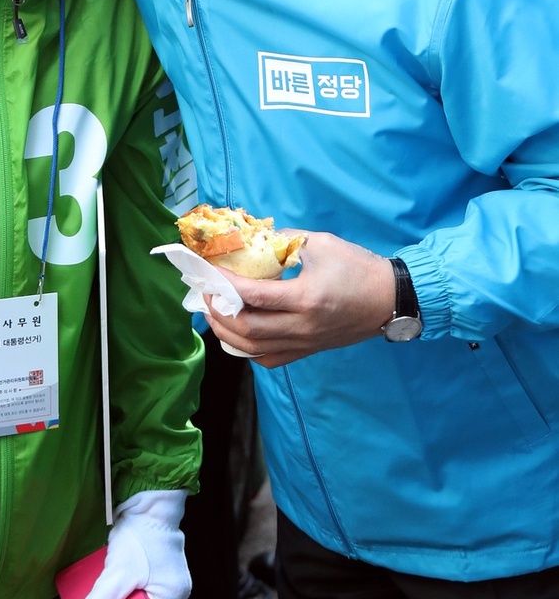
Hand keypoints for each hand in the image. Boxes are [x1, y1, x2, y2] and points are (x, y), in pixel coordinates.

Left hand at [76, 489, 189, 598]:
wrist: (149, 502)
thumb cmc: (144, 534)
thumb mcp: (120, 568)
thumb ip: (104, 596)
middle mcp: (171, 594)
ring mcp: (163, 581)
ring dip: (117, 596)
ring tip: (105, 588)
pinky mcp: (153, 570)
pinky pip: (134, 586)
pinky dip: (121, 585)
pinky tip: (111, 579)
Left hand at [205, 232, 394, 367]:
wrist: (392, 298)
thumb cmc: (358, 267)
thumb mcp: (320, 243)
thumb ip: (285, 240)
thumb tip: (254, 239)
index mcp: (305, 298)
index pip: (253, 296)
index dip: (224, 285)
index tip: (208, 273)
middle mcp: (302, 326)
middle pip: (247, 329)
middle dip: (218, 312)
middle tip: (206, 294)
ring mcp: (306, 342)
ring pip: (255, 349)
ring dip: (227, 333)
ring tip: (214, 314)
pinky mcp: (310, 350)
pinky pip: (271, 359)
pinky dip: (248, 350)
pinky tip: (238, 334)